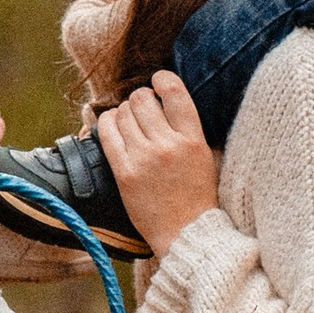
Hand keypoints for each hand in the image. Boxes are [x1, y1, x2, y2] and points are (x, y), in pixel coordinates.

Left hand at [95, 71, 217, 260]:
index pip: (173, 91)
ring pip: (122, 113)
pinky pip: (107, 134)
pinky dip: (105, 123)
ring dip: (122, 112)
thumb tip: (170, 98)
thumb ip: (191, 127)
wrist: (187, 233)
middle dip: (139, 98)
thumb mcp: (207, 156)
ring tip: (128, 120)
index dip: (161, 79)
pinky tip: (110, 124)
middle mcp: (168, 145)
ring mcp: (145, 159)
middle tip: (141, 108)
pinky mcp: (125, 173)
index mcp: (193, 138)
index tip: (157, 82)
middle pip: (142, 98)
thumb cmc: (198, 195)